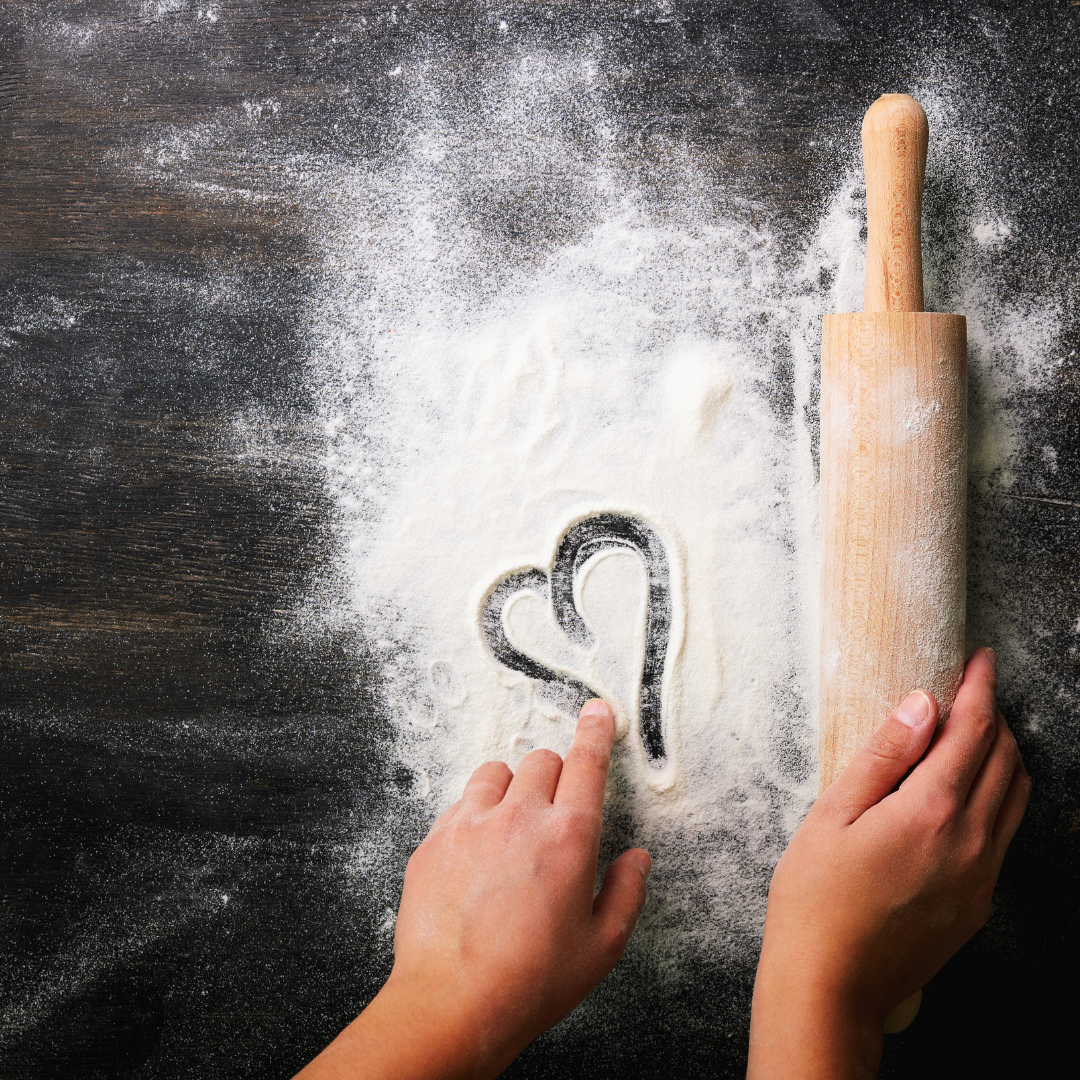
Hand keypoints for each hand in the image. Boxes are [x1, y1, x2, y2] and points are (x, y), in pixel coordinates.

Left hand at [296, 699, 649, 1079]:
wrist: (452, 1003)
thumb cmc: (529, 981)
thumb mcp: (602, 946)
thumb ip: (626, 892)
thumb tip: (635, 860)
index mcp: (569, 837)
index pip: (586, 763)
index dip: (595, 731)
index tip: (597, 713)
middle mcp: (519, 818)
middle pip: (542, 760)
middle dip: (555, 775)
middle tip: (554, 812)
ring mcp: (471, 824)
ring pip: (497, 771)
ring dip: (512, 787)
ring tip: (513, 826)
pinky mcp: (435, 839)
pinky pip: (461, 802)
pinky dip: (476, 813)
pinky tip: (479, 851)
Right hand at [748, 648, 1029, 1078]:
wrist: (832, 985)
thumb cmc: (815, 897)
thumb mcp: (833, 813)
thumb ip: (882, 755)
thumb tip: (921, 704)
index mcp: (930, 811)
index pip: (974, 732)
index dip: (981, 689)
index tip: (981, 660)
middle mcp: (970, 841)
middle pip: (1007, 760)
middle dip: (995, 717)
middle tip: (971, 692)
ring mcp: (981, 877)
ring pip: (1016, 797)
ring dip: (1004, 756)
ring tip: (974, 735)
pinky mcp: (978, 903)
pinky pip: (1004, 835)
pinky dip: (998, 797)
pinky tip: (964, 795)